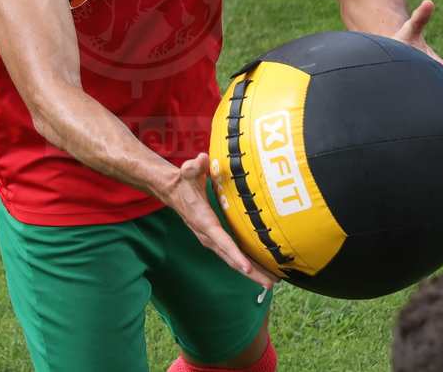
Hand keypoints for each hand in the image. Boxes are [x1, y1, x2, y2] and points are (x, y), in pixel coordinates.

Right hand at [159, 153, 279, 289]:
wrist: (172, 191)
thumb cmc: (184, 181)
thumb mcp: (187, 171)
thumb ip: (193, 166)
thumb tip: (200, 159)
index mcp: (204, 221)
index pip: (221, 240)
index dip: (234, 254)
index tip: (246, 268)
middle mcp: (208, 235)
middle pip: (230, 257)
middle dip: (250, 272)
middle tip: (269, 283)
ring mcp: (212, 240)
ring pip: (232, 260)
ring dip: (251, 272)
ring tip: (270, 283)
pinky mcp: (216, 239)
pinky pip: (232, 255)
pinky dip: (245, 264)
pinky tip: (259, 271)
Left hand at [391, 0, 442, 130]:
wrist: (391, 53)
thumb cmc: (401, 41)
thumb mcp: (410, 30)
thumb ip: (420, 18)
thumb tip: (429, 2)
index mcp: (439, 69)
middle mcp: (437, 83)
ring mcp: (428, 92)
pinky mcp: (416, 100)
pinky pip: (427, 114)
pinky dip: (433, 126)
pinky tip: (436, 143)